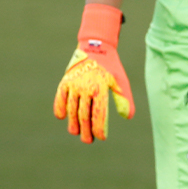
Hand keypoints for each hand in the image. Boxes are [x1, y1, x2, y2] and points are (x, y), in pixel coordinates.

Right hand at [53, 3, 134, 142]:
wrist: (96, 47)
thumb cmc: (111, 67)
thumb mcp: (121, 81)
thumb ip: (124, 99)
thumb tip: (128, 117)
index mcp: (100, 88)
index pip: (98, 114)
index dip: (99, 128)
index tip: (101, 137)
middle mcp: (85, 87)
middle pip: (83, 114)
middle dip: (86, 130)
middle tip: (88, 141)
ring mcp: (73, 84)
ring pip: (71, 108)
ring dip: (73, 123)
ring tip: (76, 132)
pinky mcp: (65, 81)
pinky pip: (60, 98)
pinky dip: (59, 107)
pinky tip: (62, 117)